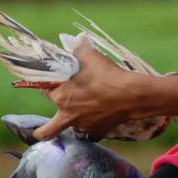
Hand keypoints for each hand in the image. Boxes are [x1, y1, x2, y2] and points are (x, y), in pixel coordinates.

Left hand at [33, 37, 150, 140]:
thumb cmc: (108, 75)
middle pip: (49, 127)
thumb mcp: (89, 55)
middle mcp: (68, 116)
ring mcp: (83, 126)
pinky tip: (97, 118)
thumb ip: (76, 50)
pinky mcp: (98, 132)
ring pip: (70, 128)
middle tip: (52, 116)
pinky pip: (90, 133)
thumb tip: (73, 45)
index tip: (52, 85)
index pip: (45, 93)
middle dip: (46, 122)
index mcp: (61, 97)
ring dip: (71, 121)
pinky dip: (91, 127)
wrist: (132, 95)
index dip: (47, 87)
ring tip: (82, 111)